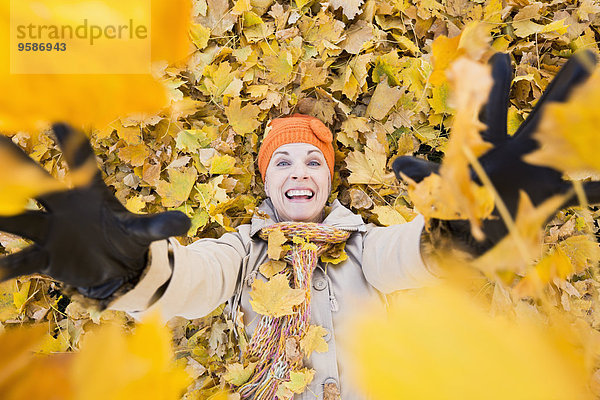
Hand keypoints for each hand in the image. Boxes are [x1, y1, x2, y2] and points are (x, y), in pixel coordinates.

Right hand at [0, 124, 189, 298]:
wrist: (118, 269)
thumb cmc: (127, 239)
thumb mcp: (143, 231)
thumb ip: (159, 226)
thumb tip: (186, 222)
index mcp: (89, 192)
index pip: (79, 160)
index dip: (69, 140)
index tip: (54, 118)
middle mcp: (62, 205)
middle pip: (32, 179)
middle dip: (12, 160)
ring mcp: (50, 231)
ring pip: (18, 217)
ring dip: (0, 212)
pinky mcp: (45, 258)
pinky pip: (22, 260)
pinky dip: (6, 266)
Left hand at [393, 51, 599, 254]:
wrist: (464, 243)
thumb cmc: (450, 212)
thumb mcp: (434, 191)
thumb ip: (421, 175)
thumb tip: (397, 164)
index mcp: (488, 148)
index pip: (493, 110)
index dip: (495, 84)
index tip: (500, 58)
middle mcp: (517, 156)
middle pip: (542, 118)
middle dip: (561, 91)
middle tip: (583, 62)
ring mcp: (536, 175)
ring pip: (565, 146)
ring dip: (585, 130)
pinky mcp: (549, 200)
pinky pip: (581, 191)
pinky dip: (599, 185)